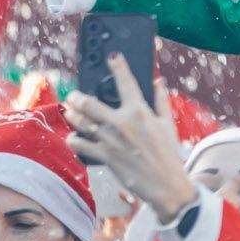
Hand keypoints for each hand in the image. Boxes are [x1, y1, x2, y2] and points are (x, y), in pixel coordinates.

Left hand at [63, 57, 197, 223]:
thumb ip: (161, 100)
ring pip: (81, 122)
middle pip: (90, 103)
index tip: (112, 56)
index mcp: (139, 111)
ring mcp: (110, 140)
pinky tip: (74, 137)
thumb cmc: (169, 154)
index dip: (118, 65)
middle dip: (77, 97)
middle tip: (74, 95)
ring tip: (70, 112)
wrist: (165, 184)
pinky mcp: (104, 156)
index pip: (126, 82)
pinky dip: (74, 140)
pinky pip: (80, 145)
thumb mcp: (167, 124)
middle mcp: (122, 123)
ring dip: (72, 116)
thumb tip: (158, 81)